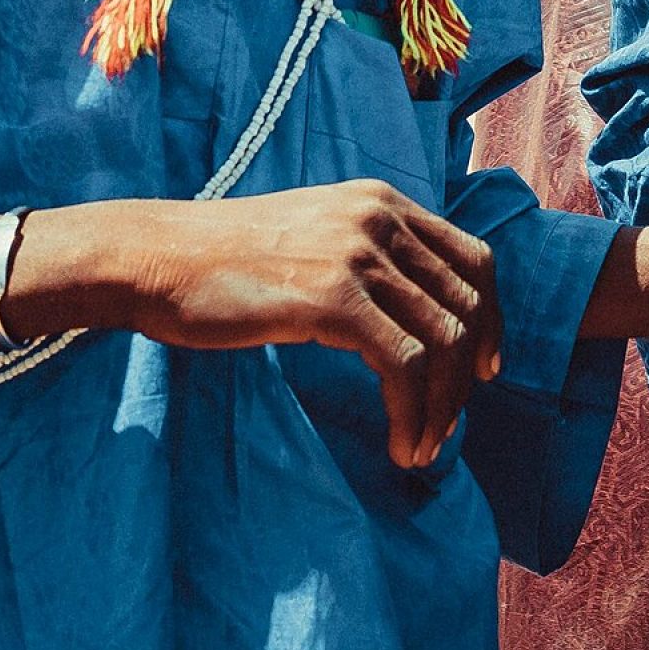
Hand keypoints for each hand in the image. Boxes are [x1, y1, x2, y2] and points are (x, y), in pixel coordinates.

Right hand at [18, 182, 502, 471]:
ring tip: (423, 447)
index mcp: (383, 202)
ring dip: (442, 404)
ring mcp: (359, 254)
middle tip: (448, 425)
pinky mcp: (333, 297)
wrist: (157, 257)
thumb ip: (368, 258)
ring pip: (442, 339)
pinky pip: (403, 363)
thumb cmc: (226, 261)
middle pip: (465, 303)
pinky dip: (413, 411)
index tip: (487, 369)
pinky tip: (401, 443)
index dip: (491, 318)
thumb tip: (413, 314)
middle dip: (466, 375)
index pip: (472, 259)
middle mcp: (381, 218)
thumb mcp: (315, 237)